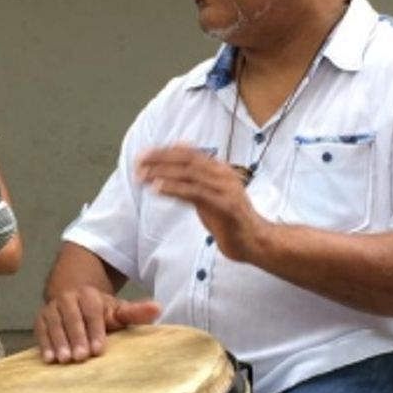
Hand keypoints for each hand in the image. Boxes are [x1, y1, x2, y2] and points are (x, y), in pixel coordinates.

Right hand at [33, 286, 160, 363]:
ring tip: (64, 360)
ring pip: (54, 324)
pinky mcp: (40, 319)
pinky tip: (48, 359)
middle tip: (81, 357)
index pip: (92, 312)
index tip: (99, 350)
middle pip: (72, 318)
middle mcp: (68, 298)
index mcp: (89, 295)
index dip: (96, 330)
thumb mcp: (118, 311)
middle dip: (76, 338)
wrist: (75, 301)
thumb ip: (135, 312)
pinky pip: (40, 331)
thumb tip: (158, 308)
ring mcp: (52, 308)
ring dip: (59, 342)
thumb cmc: (101, 312)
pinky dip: (43, 344)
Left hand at [136, 145, 268, 262]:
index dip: (164, 152)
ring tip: (143, 176)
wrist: (253, 240)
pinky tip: (158, 189)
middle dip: (160, 160)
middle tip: (138, 163)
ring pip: (190, 175)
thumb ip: (195, 177)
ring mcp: (225, 189)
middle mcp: (223, 175)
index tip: (144, 154)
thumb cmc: (229, 218)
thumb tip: (180, 154)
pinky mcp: (225, 205)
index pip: (189, 153)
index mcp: (219, 169)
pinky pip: (196, 193)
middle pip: (187, 160)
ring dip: (163, 174)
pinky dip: (175, 189)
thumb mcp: (210, 193)